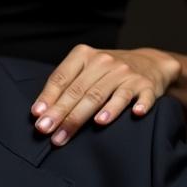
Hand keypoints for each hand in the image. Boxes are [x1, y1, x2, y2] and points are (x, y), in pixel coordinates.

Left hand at [32, 46, 180, 144]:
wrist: (149, 63)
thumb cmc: (107, 72)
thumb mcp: (85, 70)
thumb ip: (65, 86)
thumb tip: (39, 113)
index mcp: (84, 55)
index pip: (62, 77)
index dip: (48, 97)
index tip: (37, 116)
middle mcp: (104, 62)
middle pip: (79, 90)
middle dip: (61, 113)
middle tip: (47, 131)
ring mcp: (126, 73)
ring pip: (102, 95)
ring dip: (87, 114)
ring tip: (74, 129)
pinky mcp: (146, 85)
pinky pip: (140, 96)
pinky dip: (138, 105)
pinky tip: (134, 114)